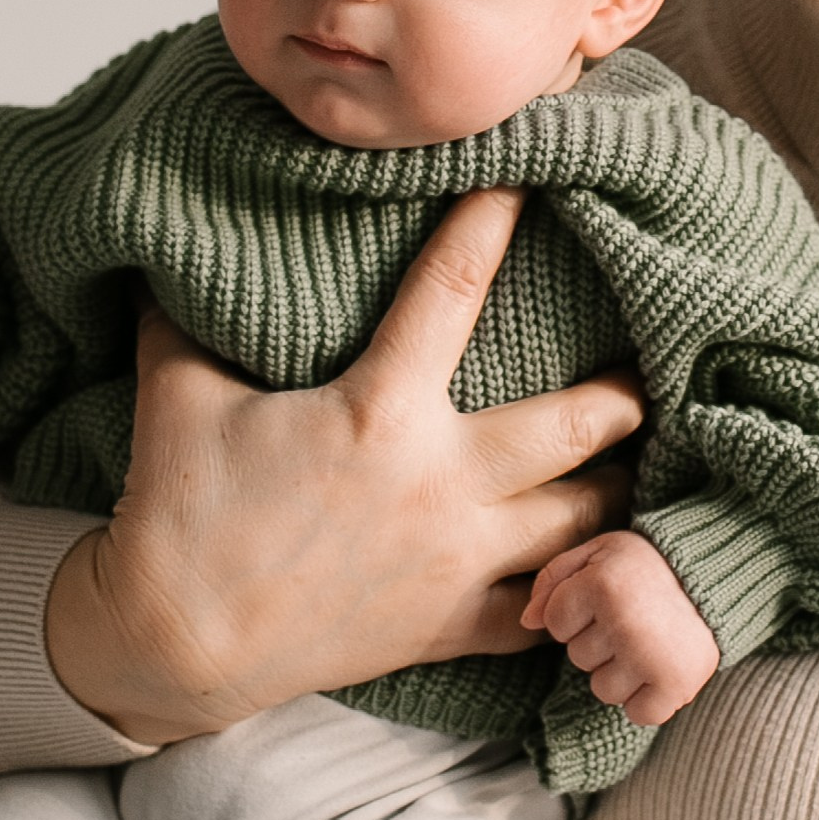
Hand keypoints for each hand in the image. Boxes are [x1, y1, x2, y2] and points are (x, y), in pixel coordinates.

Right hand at [42, 187, 645, 745]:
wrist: (173, 645)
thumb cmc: (178, 510)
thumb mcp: (176, 393)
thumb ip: (184, 315)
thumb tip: (166, 246)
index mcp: (377, 411)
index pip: (452, 290)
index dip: (493, 221)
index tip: (533, 175)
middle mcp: (438, 484)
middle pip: (574, 426)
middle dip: (625, 393)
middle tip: (652, 365)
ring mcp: (453, 562)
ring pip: (582, 521)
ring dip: (619, 487)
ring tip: (643, 459)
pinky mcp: (448, 627)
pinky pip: (544, 611)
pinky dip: (578, 588)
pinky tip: (597, 565)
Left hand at [522, 529, 718, 727]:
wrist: (716, 576)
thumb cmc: (649, 565)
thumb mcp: (599, 553)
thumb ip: (555, 579)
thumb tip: (528, 621)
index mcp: (602, 584)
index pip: (555, 624)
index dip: (578, 613)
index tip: (608, 598)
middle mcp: (625, 622)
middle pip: (579, 658)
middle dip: (600, 641)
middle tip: (635, 618)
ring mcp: (651, 656)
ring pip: (604, 689)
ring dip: (622, 672)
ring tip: (648, 642)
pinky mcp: (677, 684)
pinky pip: (639, 714)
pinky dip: (649, 700)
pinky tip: (660, 668)